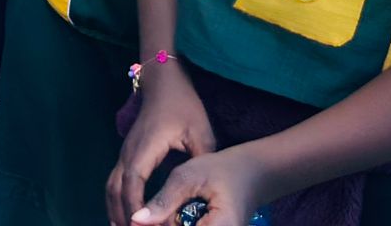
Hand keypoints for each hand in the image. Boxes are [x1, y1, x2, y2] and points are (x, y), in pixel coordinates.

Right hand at [108, 60, 216, 225]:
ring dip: (115, 212)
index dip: (138, 209)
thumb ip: (201, 161)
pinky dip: (116, 202)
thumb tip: (204, 190)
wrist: (164, 82)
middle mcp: (129, 153)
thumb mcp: (200, 132)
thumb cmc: (182, 105)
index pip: (133, 185)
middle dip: (124, 217)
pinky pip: (114, 183)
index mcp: (145, 149)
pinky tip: (124, 217)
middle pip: (116, 191)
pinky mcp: (127, 154)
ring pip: (110, 188)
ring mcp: (125, 153)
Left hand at [133, 148, 266, 225]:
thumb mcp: (189, 177)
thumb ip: (163, 201)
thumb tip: (135, 220)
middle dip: (162, 225)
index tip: (137, 219)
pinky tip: (169, 215)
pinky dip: (177, 224)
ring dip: (167, 224)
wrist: (255, 173)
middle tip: (143, 216)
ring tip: (159, 211)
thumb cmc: (223, 169)